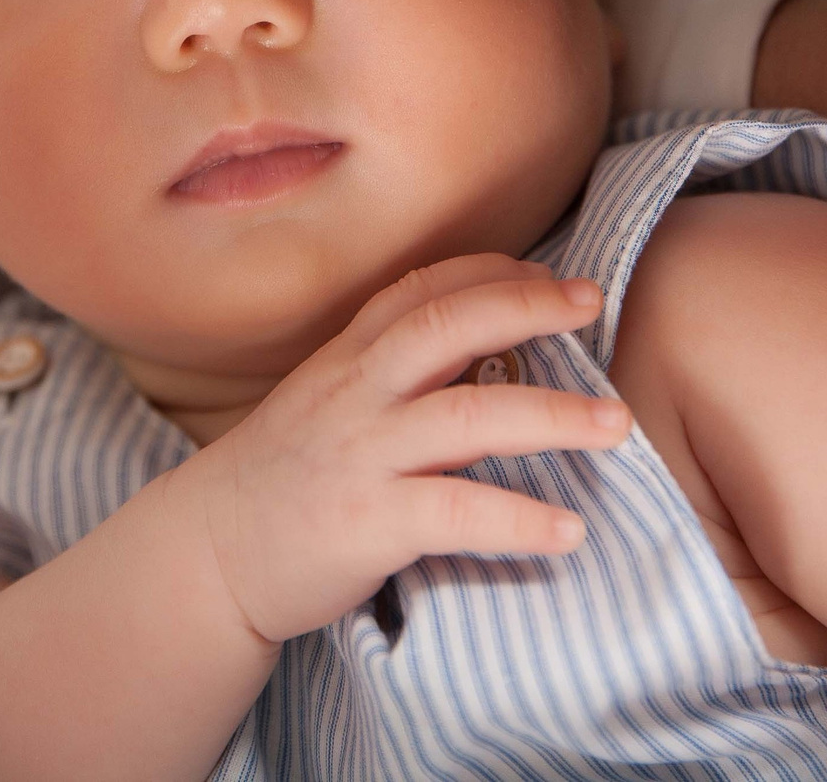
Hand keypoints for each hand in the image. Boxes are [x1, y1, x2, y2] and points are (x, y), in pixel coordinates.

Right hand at [180, 254, 631, 645]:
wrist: (210, 553)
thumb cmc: (286, 478)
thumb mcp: (327, 402)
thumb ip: (390, 373)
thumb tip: (487, 351)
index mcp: (347, 359)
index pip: (423, 290)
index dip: (492, 272)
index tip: (554, 276)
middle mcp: (355, 394)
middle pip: (447, 328)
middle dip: (527, 308)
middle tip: (594, 305)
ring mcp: (361, 456)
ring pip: (466, 417)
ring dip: (551, 415)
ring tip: (616, 424)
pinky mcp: (367, 522)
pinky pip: (456, 513)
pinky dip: (519, 519)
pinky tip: (569, 531)